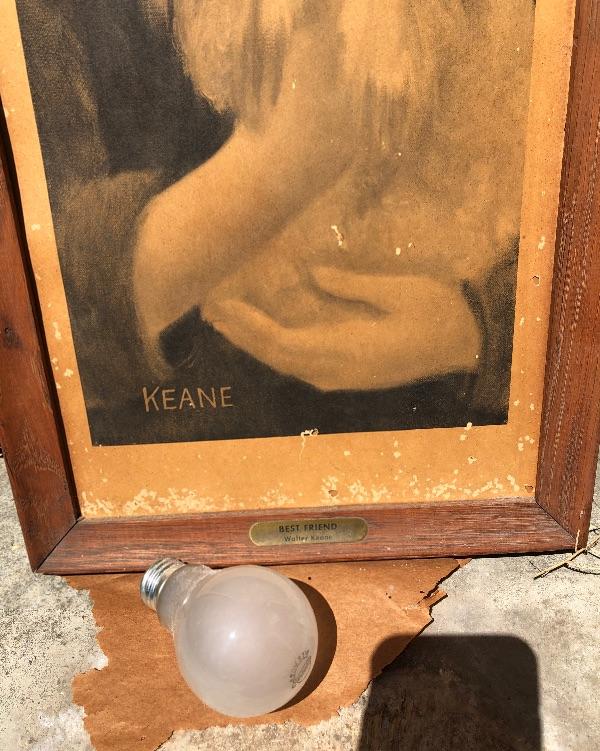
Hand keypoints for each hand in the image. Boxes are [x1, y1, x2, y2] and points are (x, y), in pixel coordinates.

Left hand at [205, 266, 480, 390]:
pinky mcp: (347, 374)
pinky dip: (275, 350)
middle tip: (208, 308)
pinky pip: (300, 364)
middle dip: (240, 334)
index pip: (282, 342)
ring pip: (285, 364)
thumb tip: (313, 275)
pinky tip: (262, 336)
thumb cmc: (438, 313)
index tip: (221, 303)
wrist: (468, 346)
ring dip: (253, 344)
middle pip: (276, 356)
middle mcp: (338, 370)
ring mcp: (342, 376)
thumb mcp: (399, 292)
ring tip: (224, 321)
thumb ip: (352, 287)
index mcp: (348, 349)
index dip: (248, 325)